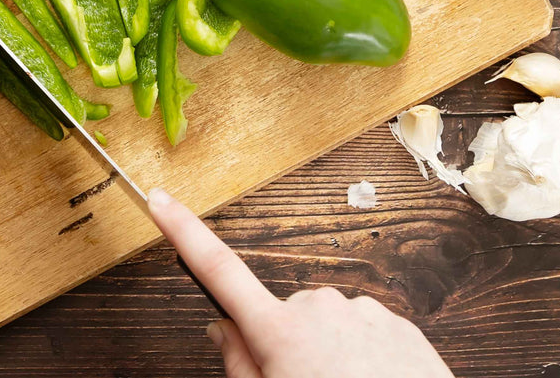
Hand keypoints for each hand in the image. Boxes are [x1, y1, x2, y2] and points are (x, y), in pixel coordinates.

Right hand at [147, 188, 454, 377]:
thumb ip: (239, 365)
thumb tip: (222, 329)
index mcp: (279, 331)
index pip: (218, 270)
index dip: (184, 231)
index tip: (160, 199)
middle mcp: (318, 307)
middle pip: (284, 316)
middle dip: (287, 345)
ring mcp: (361, 311)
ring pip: (329, 326)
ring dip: (331, 353)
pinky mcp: (399, 323)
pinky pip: (367, 333)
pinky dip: (366, 357)